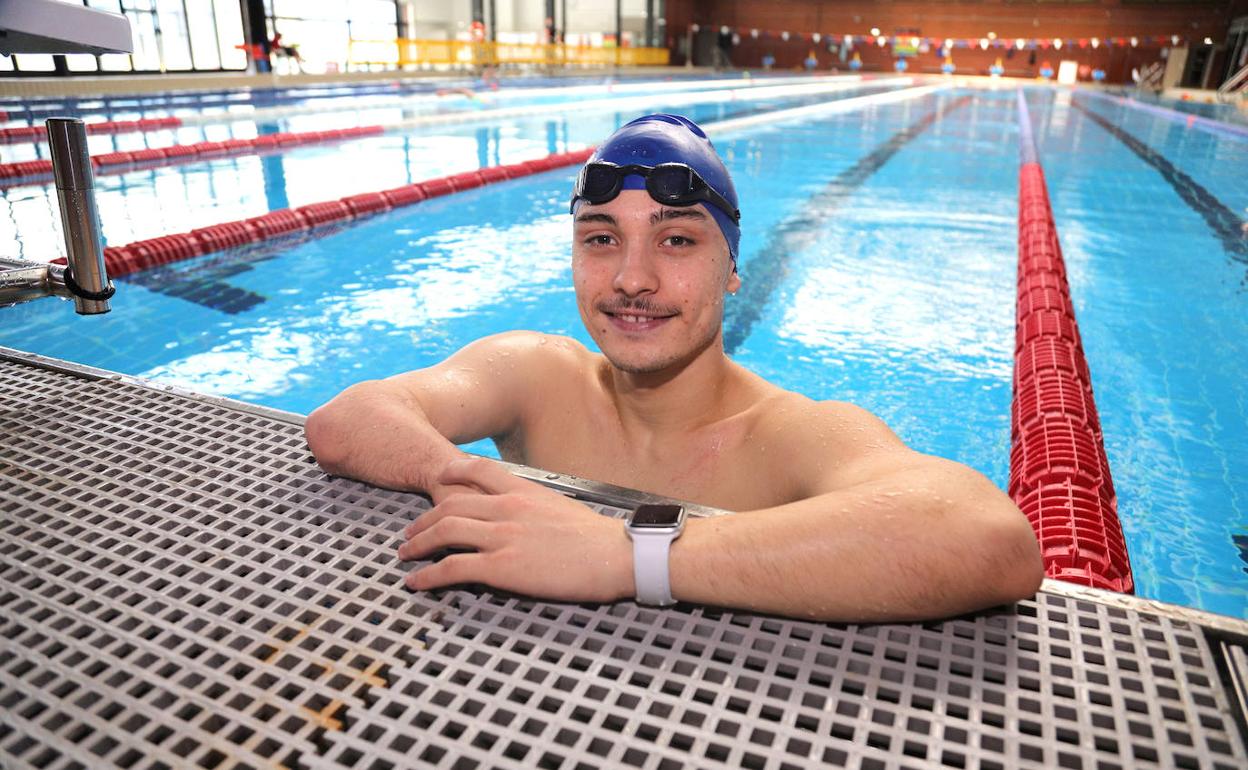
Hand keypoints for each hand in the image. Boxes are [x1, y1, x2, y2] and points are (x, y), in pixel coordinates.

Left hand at [397, 457, 633, 602]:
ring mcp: (502, 536)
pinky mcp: (500, 567)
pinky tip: (416, 583)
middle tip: (410, 533)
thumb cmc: (599, 539)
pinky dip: (427, 576)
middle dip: (422, 520)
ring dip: (417, 545)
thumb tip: (521, 519)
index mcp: (523, 491)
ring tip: (405, 556)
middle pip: (448, 505)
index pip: (475, 470)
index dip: (449, 473)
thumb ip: (533, 509)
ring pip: (443, 532)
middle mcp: (507, 508)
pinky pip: (451, 568)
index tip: (435, 481)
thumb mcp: (561, 509)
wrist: (617, 556)